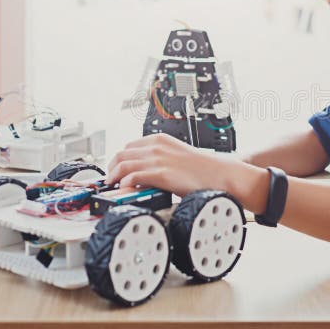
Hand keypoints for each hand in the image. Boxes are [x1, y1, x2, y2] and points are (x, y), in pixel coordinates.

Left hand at [106, 133, 239, 196]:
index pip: (128, 147)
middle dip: (112, 168)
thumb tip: (144, 171)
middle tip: (110, 180)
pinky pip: (133, 177)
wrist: (219, 174)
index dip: (119, 159)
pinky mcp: (161, 174)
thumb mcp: (176, 155)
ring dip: (113, 177)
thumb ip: (159, 159)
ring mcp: (157, 159)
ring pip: (123, 165)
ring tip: (112, 187)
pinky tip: (125, 189)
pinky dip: (124, 183)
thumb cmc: (202, 168)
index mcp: (159, 139)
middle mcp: (156, 147)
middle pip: (121, 155)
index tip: (116, 169)